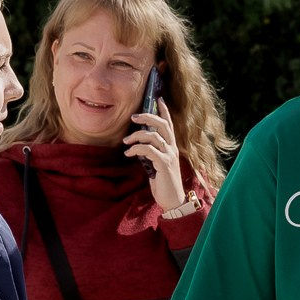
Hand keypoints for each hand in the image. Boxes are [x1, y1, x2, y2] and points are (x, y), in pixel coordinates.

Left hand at [123, 97, 187, 213]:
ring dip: (137, 136)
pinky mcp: (164, 164)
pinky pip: (149, 150)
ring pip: (154, 136)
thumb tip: (139, 145)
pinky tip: (129, 154)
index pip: (169, 124)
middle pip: (163, 125)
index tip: (158, 99)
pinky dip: (136, 149)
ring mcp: (169, 156)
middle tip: (134, 117)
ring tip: (126, 141)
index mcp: (171, 147)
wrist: (173, 200)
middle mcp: (172, 149)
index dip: (164, 111)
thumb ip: (152, 153)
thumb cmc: (164, 183)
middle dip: (148, 117)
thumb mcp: (157, 165)